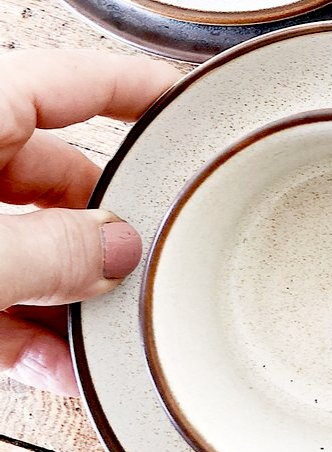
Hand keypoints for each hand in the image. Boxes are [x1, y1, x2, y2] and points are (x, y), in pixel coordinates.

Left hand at [0, 49, 180, 394]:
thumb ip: (51, 252)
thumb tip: (117, 250)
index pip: (72, 81)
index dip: (136, 89)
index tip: (186, 104)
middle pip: (53, 176)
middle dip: (105, 228)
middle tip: (150, 258)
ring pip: (24, 245)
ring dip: (69, 296)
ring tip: (115, 334)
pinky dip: (24, 332)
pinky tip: (63, 370)